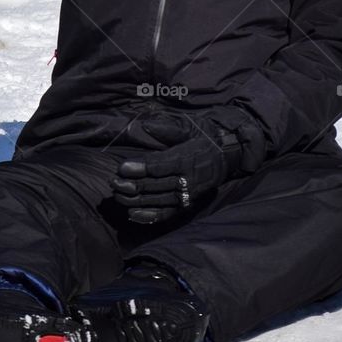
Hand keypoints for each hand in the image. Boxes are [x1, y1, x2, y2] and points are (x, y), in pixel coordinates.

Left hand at [112, 107, 265, 224]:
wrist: (227, 156)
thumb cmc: (204, 138)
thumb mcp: (189, 127)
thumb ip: (167, 128)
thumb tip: (145, 125)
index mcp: (187, 158)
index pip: (160, 165)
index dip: (139, 168)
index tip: (121, 168)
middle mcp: (188, 179)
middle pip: (156, 185)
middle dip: (132, 185)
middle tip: (113, 183)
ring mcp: (188, 195)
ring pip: (159, 201)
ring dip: (136, 200)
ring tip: (118, 196)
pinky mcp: (187, 205)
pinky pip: (167, 214)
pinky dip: (149, 216)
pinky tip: (133, 214)